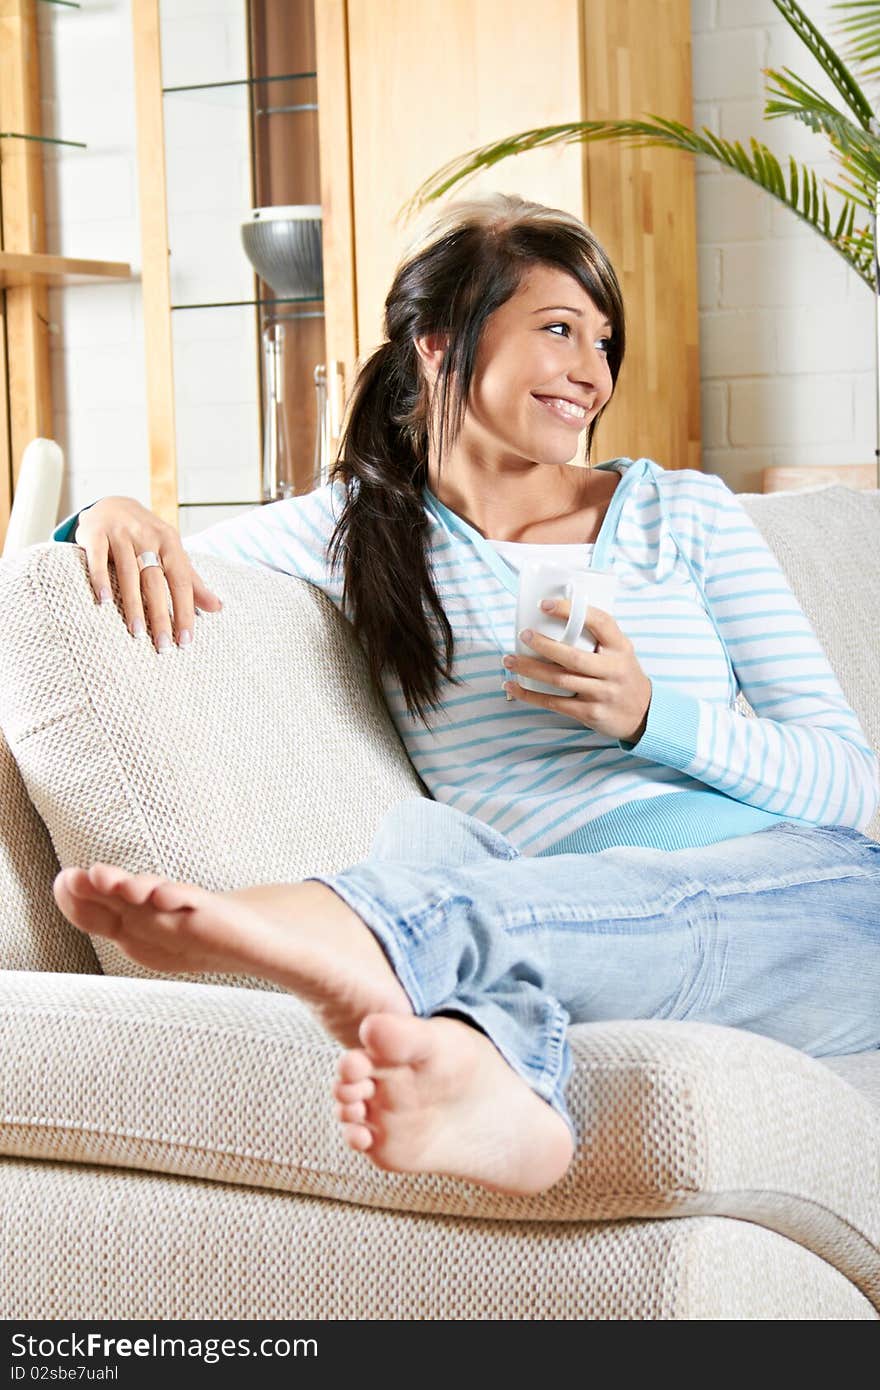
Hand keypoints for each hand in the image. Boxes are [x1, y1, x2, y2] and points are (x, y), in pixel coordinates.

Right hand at [74, 496, 222, 651]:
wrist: (112, 504)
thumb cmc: (147, 537)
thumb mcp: (172, 553)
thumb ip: (192, 581)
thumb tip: (218, 608)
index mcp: (170, 542)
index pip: (181, 581)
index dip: (184, 611)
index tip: (185, 640)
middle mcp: (147, 536)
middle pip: (156, 581)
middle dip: (160, 615)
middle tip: (162, 645)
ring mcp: (121, 533)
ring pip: (129, 573)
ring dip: (133, 604)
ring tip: (136, 631)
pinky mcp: (95, 533)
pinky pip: (98, 559)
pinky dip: (100, 579)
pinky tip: (103, 601)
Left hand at [501, 599, 651, 742]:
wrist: (645, 714)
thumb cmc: (624, 676)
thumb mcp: (621, 651)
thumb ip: (598, 636)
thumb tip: (559, 614)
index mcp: (620, 647)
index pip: (599, 622)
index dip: (569, 611)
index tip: (544, 605)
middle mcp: (612, 670)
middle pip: (572, 657)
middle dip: (543, 645)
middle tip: (523, 635)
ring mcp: (602, 693)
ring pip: (559, 680)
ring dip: (530, 669)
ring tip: (509, 660)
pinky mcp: (589, 713)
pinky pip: (554, 703)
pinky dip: (531, 695)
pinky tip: (513, 686)